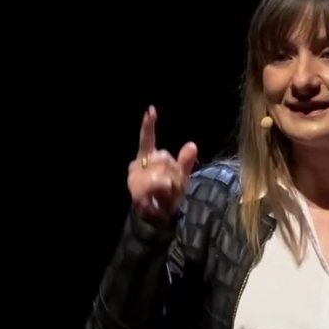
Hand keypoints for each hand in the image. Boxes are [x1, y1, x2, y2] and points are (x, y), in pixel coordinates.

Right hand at [128, 105, 197, 222]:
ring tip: (167, 194)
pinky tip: (162, 195)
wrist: (158, 218)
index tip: (151, 110)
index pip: (148, 139)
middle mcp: (139, 164)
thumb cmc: (168, 196)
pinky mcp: (136, 189)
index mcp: (149, 158)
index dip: (148, 125)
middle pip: (165, 157)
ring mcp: (135, 177)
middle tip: (173, 188)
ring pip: (164, 171)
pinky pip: (159, 182)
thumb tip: (192, 144)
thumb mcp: (181, 178)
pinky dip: (165, 189)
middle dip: (176, 173)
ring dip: (172, 184)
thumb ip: (185, 162)